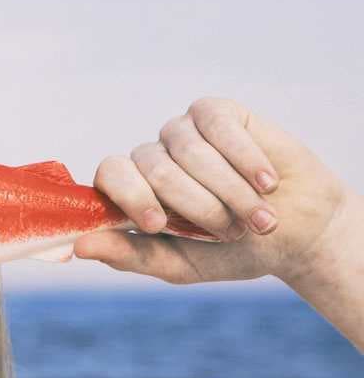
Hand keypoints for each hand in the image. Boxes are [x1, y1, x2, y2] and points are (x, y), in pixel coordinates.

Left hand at [73, 97, 352, 285]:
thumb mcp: (178, 264)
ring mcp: (181, 132)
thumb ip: (129, 255)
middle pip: (153, 168)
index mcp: (132, 192)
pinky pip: (219, 128)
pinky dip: (246, 160)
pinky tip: (268, 183)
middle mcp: (151, 158)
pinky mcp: (215, 113)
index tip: (160, 224)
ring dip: (230, 191)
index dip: (131, 196)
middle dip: (197, 207)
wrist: (298, 233)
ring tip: (260, 218)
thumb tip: (80, 247)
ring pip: (189, 151)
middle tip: (231, 232)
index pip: (109, 175)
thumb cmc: (231, 251)